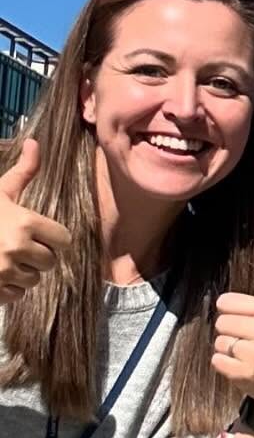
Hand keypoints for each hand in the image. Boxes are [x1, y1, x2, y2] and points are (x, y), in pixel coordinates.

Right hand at [0, 140, 72, 305]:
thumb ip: (23, 172)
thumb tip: (36, 143)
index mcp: (24, 223)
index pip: (63, 240)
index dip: (53, 237)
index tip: (40, 234)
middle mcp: (17, 249)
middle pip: (50, 262)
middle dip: (37, 255)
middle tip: (18, 245)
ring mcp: (4, 273)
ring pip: (34, 280)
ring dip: (23, 272)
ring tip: (4, 258)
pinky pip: (17, 295)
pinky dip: (9, 287)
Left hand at [213, 262, 253, 409]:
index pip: (226, 302)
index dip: (235, 312)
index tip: (251, 322)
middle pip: (221, 322)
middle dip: (233, 332)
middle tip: (252, 341)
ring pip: (219, 342)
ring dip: (229, 350)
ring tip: (248, 355)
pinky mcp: (244, 374)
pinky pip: (217, 361)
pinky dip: (225, 365)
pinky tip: (243, 367)